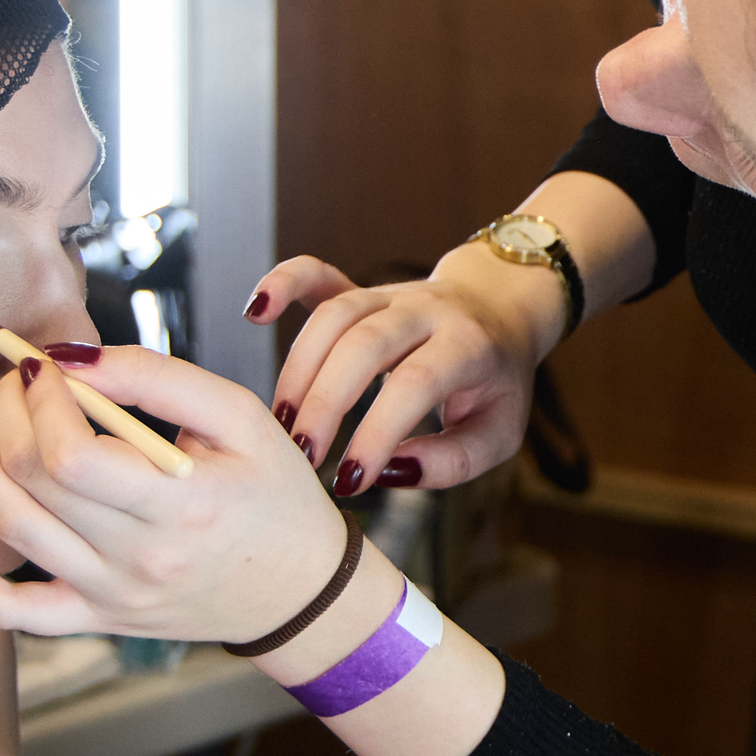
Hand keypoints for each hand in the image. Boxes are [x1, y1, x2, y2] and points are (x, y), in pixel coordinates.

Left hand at [0, 346, 350, 645]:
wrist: (300, 592)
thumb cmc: (276, 495)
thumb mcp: (241, 416)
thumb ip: (157, 378)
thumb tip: (71, 358)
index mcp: (183, 505)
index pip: (74, 458)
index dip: (40, 402)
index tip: (41, 365)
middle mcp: (140, 560)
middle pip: (32, 484)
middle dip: (5, 414)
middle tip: (11, 377)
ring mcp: (111, 597)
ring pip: (10, 530)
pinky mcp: (95, 619)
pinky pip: (8, 611)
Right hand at [247, 250, 556, 494]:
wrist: (501, 310)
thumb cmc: (496, 384)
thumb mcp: (498, 434)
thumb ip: (450, 461)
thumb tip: (387, 472)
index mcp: (468, 345)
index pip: (415, 383)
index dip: (377, 432)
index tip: (350, 481)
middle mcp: (426, 311)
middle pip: (364, 344)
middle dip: (326, 403)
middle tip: (303, 455)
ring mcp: (390, 295)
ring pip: (334, 316)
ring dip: (299, 369)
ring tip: (283, 423)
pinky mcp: (361, 289)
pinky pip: (317, 274)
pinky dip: (282, 282)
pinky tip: (254, 312)